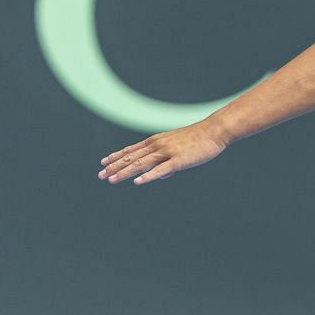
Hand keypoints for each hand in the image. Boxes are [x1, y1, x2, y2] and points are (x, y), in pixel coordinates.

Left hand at [98, 120, 229, 185]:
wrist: (214, 131)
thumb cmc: (198, 141)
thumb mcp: (179, 150)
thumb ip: (167, 163)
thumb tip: (161, 177)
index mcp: (156, 141)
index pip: (131, 150)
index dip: (116, 156)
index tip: (103, 163)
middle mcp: (157, 145)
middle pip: (131, 157)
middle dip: (114, 166)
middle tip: (100, 175)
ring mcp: (167, 152)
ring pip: (141, 164)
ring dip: (124, 172)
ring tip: (111, 180)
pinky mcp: (178, 160)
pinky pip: (160, 170)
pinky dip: (148, 176)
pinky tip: (137, 182)